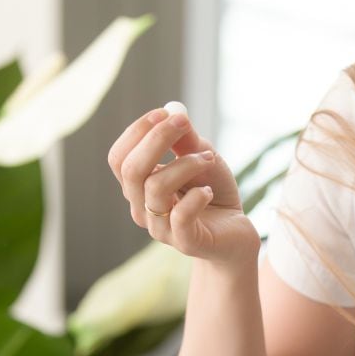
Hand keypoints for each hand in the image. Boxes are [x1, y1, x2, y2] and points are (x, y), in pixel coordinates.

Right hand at [107, 108, 259, 264]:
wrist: (235, 233)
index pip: (119, 158)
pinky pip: (181, 215)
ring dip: (186, 164)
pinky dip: (197, 195)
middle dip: (155, 140)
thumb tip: (174, 113)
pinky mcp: (185, 242)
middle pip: (131, 171)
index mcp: (139, 187)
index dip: (137, 132)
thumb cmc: (212, 192)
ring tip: (209, 159)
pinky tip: (209, 191)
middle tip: (183, 124)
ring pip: (156, 188)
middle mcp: (142, 208)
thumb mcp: (202, 159)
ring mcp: (160, 228)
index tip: (164, 113)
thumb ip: (187, 140)